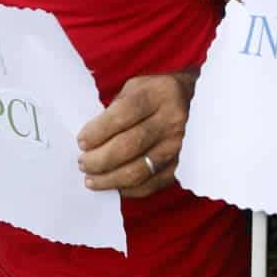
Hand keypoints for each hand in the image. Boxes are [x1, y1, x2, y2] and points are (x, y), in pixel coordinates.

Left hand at [77, 69, 198, 197]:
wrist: (195, 101)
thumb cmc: (156, 94)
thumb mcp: (136, 87)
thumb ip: (114, 109)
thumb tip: (89, 141)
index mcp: (158, 94)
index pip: (122, 115)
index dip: (97, 131)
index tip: (81, 142)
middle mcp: (171, 120)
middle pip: (128, 146)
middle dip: (99, 159)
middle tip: (83, 163)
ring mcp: (178, 145)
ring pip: (138, 171)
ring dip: (109, 179)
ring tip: (91, 179)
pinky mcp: (182, 166)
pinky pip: (150, 184)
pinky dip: (128, 189)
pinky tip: (114, 185)